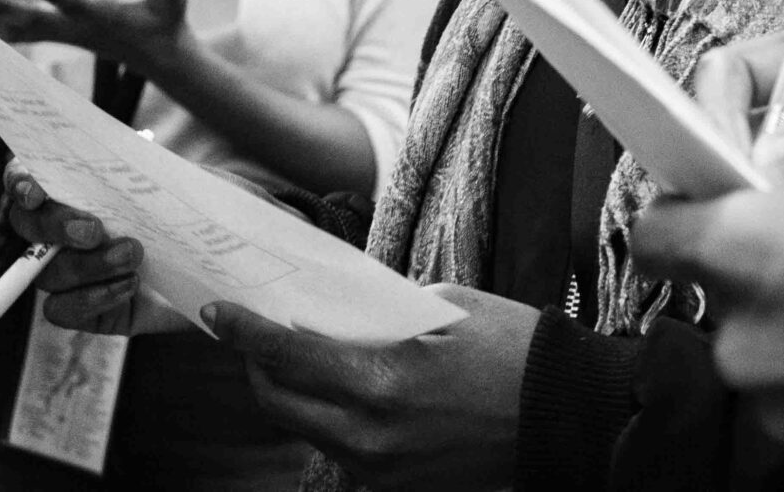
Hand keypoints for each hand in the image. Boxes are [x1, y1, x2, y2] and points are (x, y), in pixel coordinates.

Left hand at [0, 0, 190, 74]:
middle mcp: (79, 28)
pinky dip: (3, 29)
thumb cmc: (167, 27)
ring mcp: (69, 34)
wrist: (161, 58)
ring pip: (24, 27)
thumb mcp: (174, 8)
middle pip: (36, 19)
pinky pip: (27, 33)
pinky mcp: (65, 35)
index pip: (77, 6)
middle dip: (5, 9)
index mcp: (104, 18)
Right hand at [2, 160, 192, 335]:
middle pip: (29, 227)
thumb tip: (138, 141)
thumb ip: (156, 165)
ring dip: (86, 265)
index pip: (29, 180)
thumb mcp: (186, 182)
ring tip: (133, 256)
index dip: (21, 183)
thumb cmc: (204, 216)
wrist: (231, 268)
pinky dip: (91, 298)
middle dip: (55, 226)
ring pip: (48, 274)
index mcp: (82, 190)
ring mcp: (74, 274)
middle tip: (93, 229)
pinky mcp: (88, 311)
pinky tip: (129, 286)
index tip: (37, 191)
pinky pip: (63, 311)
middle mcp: (67, 232)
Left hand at [205, 287, 537, 490]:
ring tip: (296, 360)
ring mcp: (380, 466)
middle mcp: (371, 433)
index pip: (289, 356)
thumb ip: (386, 313)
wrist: (565, 416)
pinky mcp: (394, 485)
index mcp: (384, 381)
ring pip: (306, 429)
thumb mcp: (451, 308)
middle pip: (280, 402)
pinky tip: (344, 393)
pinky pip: (340, 449)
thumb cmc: (517, 350)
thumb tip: (342, 316)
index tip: (218, 313)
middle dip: (256, 365)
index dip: (245, 333)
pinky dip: (330, 418)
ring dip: (292, 394)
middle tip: (251, 335)